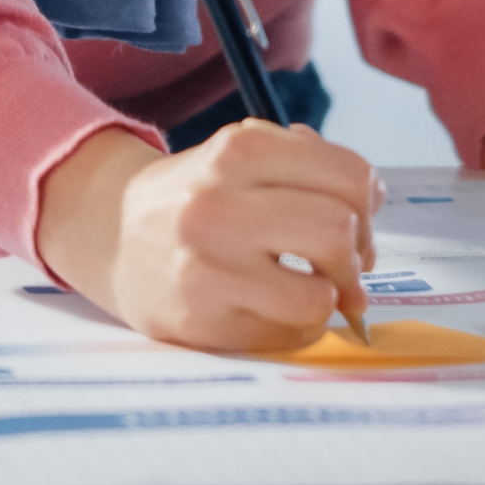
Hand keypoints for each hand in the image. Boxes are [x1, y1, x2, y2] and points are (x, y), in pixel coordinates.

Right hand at [32, 121, 379, 352]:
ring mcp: (206, 266)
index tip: (356, 223)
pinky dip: (296, 326)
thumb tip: (373, 200)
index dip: (368, 207)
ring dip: (327, 298)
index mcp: (240, 150)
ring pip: (319, 296)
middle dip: (356, 256)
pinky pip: (288, 334)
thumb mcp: (243, 156)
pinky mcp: (200, 319)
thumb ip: (310, 164)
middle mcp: (218, 203)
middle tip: (341, 265)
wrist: (111, 233)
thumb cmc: (198, 198)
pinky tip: (271, 308)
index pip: (351, 178)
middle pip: (338, 232)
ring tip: (308, 289)